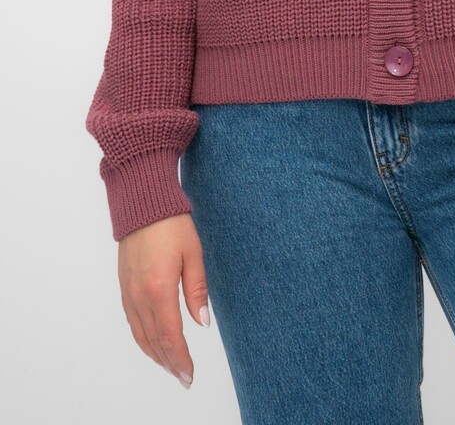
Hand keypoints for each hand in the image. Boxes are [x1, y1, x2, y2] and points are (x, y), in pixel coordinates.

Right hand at [118, 212, 210, 388]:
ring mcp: (128, 291)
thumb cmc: (172, 224)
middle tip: (184, 378)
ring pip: (140, 334)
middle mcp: (139, 295)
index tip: (190, 374)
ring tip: (171, 366)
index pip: (170, 335)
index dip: (180, 358)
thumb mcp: (193, 254)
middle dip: (169, 362)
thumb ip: (197, 290)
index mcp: (159, 288)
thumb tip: (202, 323)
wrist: (143, 203)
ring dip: (155, 354)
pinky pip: (132, 321)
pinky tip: (153, 342)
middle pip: (154, 340)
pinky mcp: (124, 286)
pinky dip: (143, 338)